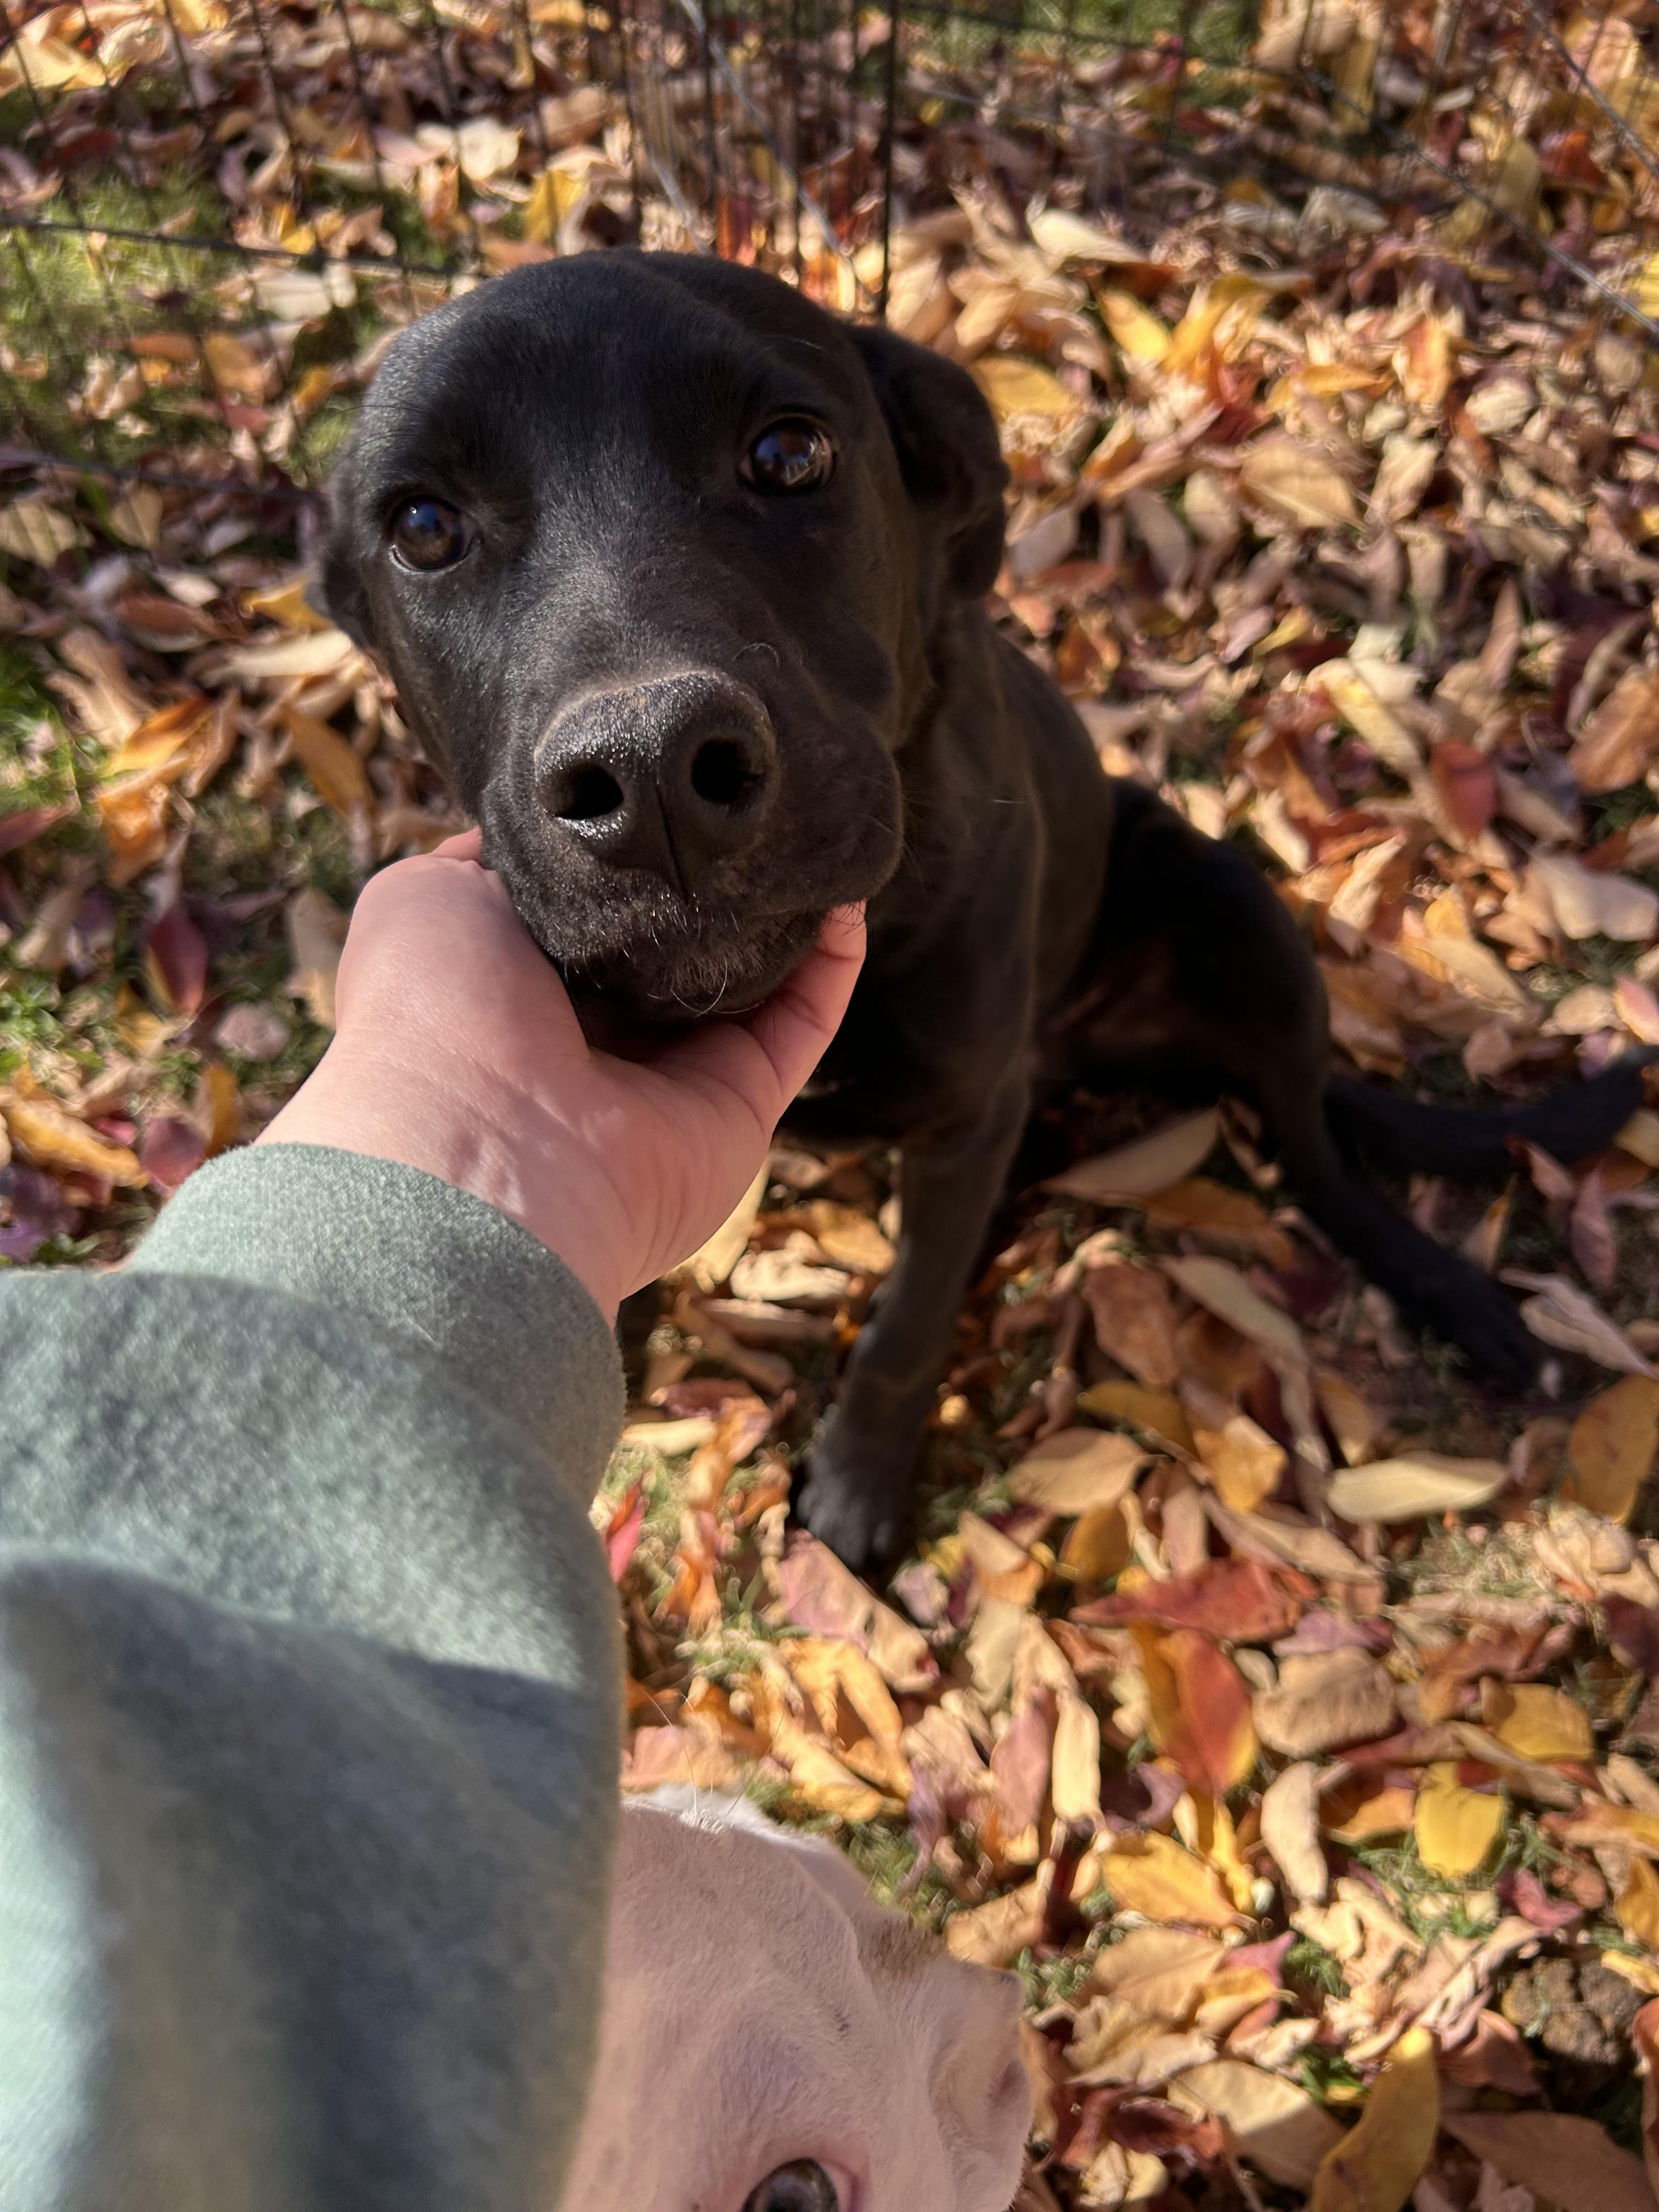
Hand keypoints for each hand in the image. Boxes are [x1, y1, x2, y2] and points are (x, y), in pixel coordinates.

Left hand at [257, 834, 864, 1318]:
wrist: (481, 1146)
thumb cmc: (437, 1013)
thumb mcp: (427, 896)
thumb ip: (489, 857)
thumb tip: (547, 834)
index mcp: (524, 988)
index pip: (597, 908)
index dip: (634, 849)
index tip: (670, 785)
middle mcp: (602, 1036)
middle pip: (682, 940)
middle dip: (717, 874)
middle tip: (752, 800)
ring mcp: (677, 1076)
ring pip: (755, 977)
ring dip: (789, 907)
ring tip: (815, 828)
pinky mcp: (742, 1105)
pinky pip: (802, 1022)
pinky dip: (833, 960)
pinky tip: (845, 892)